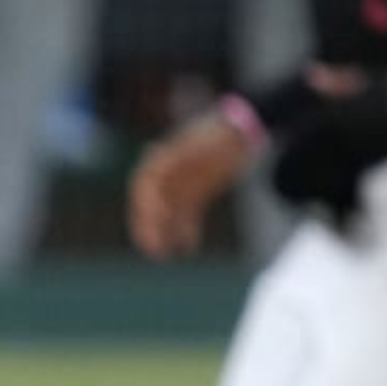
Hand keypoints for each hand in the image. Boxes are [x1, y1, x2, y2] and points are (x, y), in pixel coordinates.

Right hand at [127, 114, 250, 259]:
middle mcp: (167, 175)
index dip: (145, 205)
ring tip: (164, 254)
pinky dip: (185, 231)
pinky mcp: (195, 193)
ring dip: (164, 234)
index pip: (144, 186)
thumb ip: (182, 152)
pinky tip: (189, 246)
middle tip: (151, 249)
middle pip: (151, 205)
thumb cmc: (220, 133)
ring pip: (166, 214)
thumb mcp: (201, 142)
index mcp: (162, 160)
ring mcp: (181, 185)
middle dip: (148, 227)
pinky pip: (186, 215)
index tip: (153, 220)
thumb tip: (154, 154)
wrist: (242, 130)